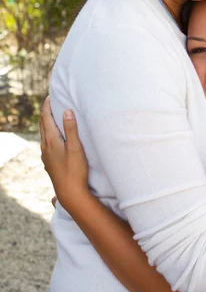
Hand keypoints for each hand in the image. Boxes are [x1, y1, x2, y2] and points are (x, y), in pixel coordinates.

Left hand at [40, 96, 89, 210]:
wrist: (71, 194)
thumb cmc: (75, 170)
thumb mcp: (75, 147)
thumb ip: (71, 129)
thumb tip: (66, 111)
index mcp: (51, 141)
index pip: (46, 119)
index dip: (47, 107)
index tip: (49, 97)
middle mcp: (46, 148)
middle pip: (43, 127)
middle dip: (46, 114)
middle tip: (50, 104)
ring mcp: (47, 157)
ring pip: (44, 137)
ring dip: (47, 125)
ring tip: (53, 119)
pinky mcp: (50, 164)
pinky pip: (47, 145)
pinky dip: (49, 136)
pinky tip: (55, 140)